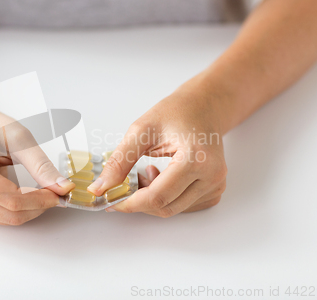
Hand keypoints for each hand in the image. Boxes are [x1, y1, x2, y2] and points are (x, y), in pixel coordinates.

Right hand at [0, 106, 73, 224]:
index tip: (61, 193)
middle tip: (57, 193)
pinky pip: (0, 218)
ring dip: (31, 209)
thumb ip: (41, 165)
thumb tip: (62, 187)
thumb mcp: (19, 138)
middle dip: (39, 206)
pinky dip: (19, 209)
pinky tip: (27, 194)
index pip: (13, 200)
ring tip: (42, 191)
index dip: (41, 200)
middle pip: (11, 214)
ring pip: (7, 220)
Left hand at [88, 79, 227, 216]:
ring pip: (173, 209)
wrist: (203, 106)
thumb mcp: (141, 130)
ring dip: (152, 199)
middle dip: (139, 200)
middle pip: (165, 207)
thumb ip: (119, 161)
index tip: (110, 200)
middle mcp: (211, 176)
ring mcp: (215, 185)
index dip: (129, 202)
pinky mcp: (214, 190)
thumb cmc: (177, 111)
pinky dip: (166, 198)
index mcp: (196, 159)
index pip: (157, 197)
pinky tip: (161, 177)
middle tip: (126, 182)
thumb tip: (101, 187)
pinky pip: (183, 205)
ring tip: (145, 172)